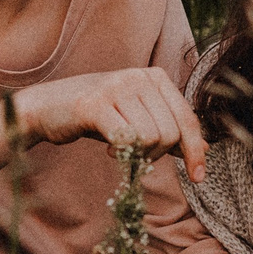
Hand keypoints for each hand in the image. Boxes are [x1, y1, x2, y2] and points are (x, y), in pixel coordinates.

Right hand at [15, 68, 207, 181]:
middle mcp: (139, 76)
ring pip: (151, 137)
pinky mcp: (96, 104)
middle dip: (156, 155)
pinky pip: (127, 139)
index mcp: (155, 76)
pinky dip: (121, 153)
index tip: (198, 177)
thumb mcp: (138, 119)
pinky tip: (108, 150)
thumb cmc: (96, 115)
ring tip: (119, 149)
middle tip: (135, 155)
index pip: (188, 119)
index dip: (195, 151)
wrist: (47, 108)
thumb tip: (205, 149)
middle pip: (171, 132)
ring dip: (137, 155)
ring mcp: (117, 87)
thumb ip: (170, 131)